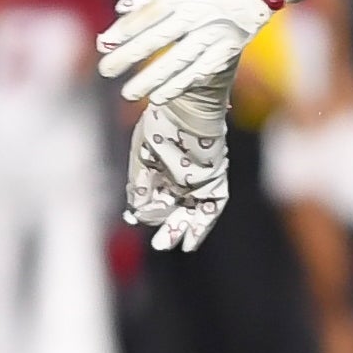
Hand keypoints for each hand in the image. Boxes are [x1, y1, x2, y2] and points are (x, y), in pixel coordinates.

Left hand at [99, 0, 283, 106]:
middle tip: (105, 71)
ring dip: (152, 79)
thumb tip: (121, 7)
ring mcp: (216, 33)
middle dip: (129, 57)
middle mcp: (199, 13)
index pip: (149, 13)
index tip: (103, 43)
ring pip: (179, 61)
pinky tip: (160, 96)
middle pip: (158, 39)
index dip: (125, 29)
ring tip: (129, 93)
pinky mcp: (230, 48)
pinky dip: (180, 85)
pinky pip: (202, 71)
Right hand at [123, 87, 231, 251]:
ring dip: (182, 229)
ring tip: (170, 245)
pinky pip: (211, 207)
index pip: (156, 196)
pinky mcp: (215, 178)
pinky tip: (191, 241)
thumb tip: (137, 213)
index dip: (148, 210)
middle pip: (175, 207)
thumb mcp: (141, 157)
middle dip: (167, 227)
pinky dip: (202, 225)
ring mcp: (199, 177)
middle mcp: (181, 173)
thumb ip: (139, 186)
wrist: (188, 108)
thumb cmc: (161, 125)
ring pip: (192, 210)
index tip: (138, 217)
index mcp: (162, 165)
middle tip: (159, 244)